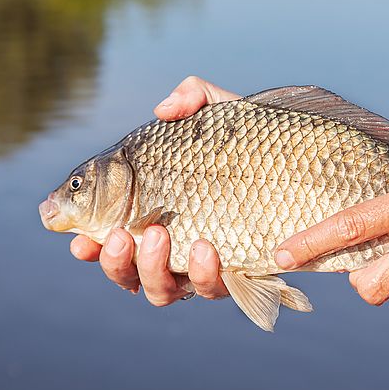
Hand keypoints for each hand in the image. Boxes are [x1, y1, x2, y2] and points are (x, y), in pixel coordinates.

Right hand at [69, 76, 240, 304]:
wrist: (310, 169)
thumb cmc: (256, 144)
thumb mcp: (223, 112)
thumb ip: (192, 98)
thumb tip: (163, 110)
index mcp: (154, 214)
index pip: (111, 236)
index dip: (89, 244)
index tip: (77, 239)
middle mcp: (173, 248)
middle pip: (127, 273)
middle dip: (115, 261)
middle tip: (117, 235)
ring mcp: (202, 267)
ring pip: (162, 291)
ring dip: (151, 268)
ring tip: (159, 235)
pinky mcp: (236, 277)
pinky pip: (212, 290)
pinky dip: (203, 274)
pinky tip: (206, 249)